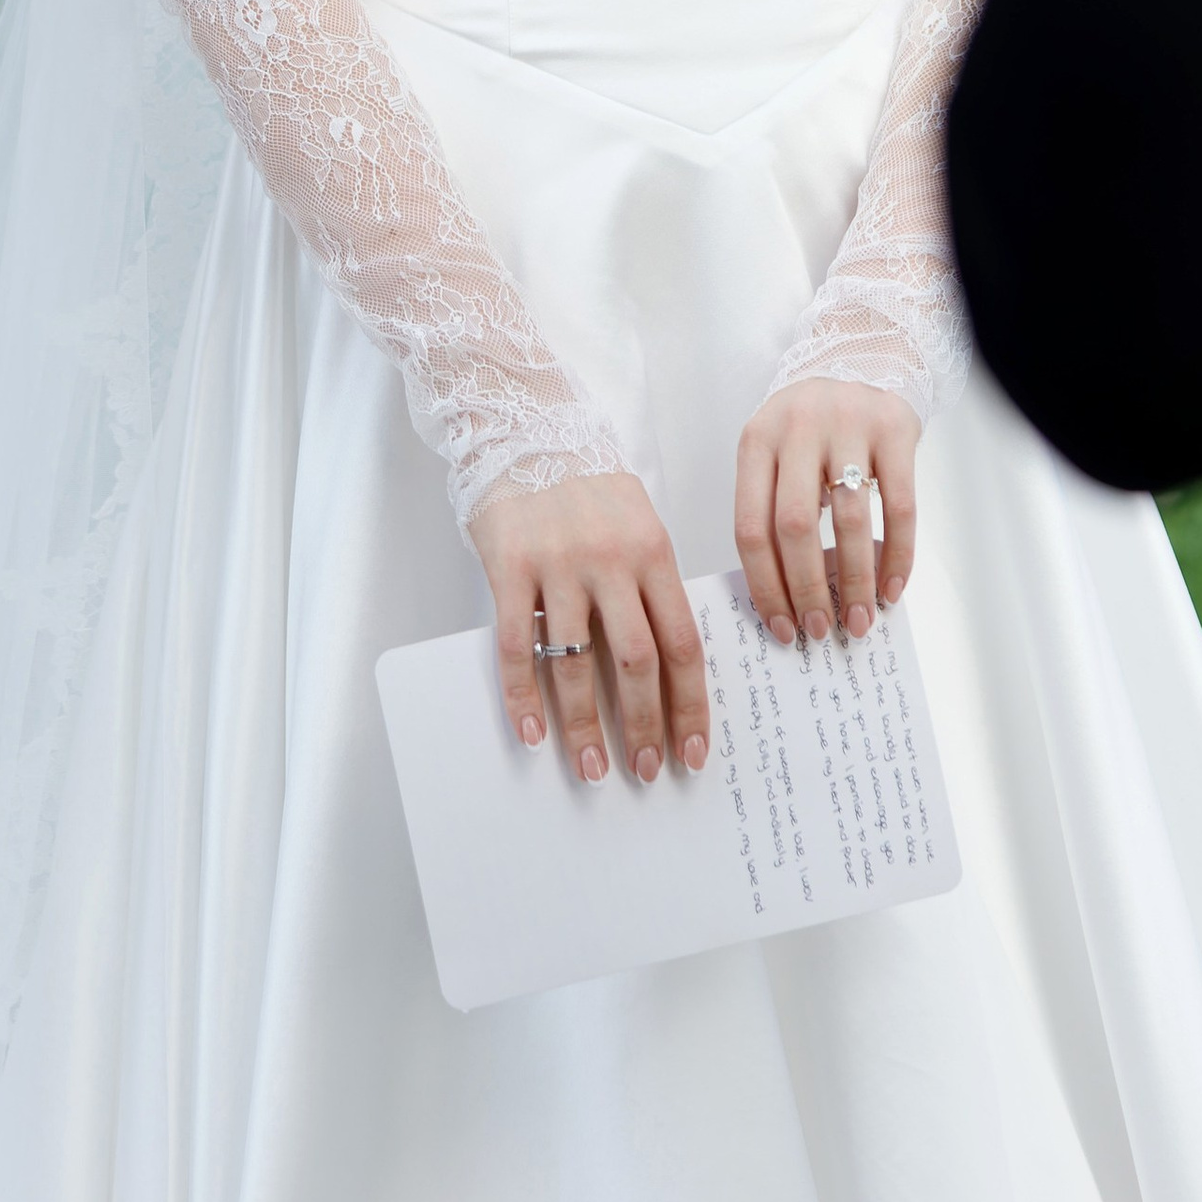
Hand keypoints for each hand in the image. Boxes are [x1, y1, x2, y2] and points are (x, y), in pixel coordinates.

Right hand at [468, 469, 708, 786]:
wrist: (524, 429)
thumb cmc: (588, 487)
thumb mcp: (638, 523)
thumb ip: (652, 586)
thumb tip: (669, 666)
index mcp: (654, 551)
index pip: (682, 641)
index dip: (689, 704)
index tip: (693, 751)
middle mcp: (611, 561)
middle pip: (636, 660)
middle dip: (644, 724)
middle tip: (645, 772)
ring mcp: (558, 565)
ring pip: (577, 661)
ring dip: (585, 724)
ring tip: (591, 768)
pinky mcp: (508, 567)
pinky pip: (515, 645)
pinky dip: (523, 695)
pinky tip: (532, 733)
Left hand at [734, 378, 921, 647]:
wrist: (860, 360)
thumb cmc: (809, 428)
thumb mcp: (775, 453)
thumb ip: (772, 510)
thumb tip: (785, 600)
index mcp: (757, 440)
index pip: (751, 526)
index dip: (764, 585)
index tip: (781, 627)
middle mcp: (798, 426)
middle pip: (795, 526)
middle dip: (807, 589)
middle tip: (820, 630)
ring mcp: (849, 423)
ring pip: (849, 519)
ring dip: (856, 581)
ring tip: (859, 620)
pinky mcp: (894, 427)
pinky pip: (900, 505)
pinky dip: (897, 555)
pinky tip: (892, 588)